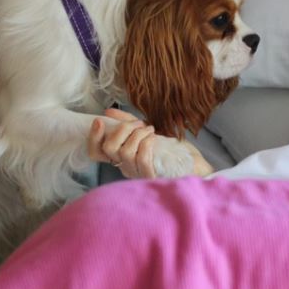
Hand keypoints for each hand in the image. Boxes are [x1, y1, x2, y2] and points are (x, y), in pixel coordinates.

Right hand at [88, 108, 213, 178]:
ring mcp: (138, 174)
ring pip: (125, 151)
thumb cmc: (171, 150)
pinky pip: (142, 158)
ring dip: (138, 134)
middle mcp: (126, 168)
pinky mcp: (152, 176)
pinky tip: (154, 137)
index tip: (99, 120)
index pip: (96, 153)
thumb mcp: (147, 133)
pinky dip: (146, 142)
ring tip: (150, 130)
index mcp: (121, 159)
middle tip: (138, 123)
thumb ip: (128, 123)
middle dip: (122, 129)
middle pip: (109, 149)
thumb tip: (108, 111)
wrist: (195, 165)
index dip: (93, 137)